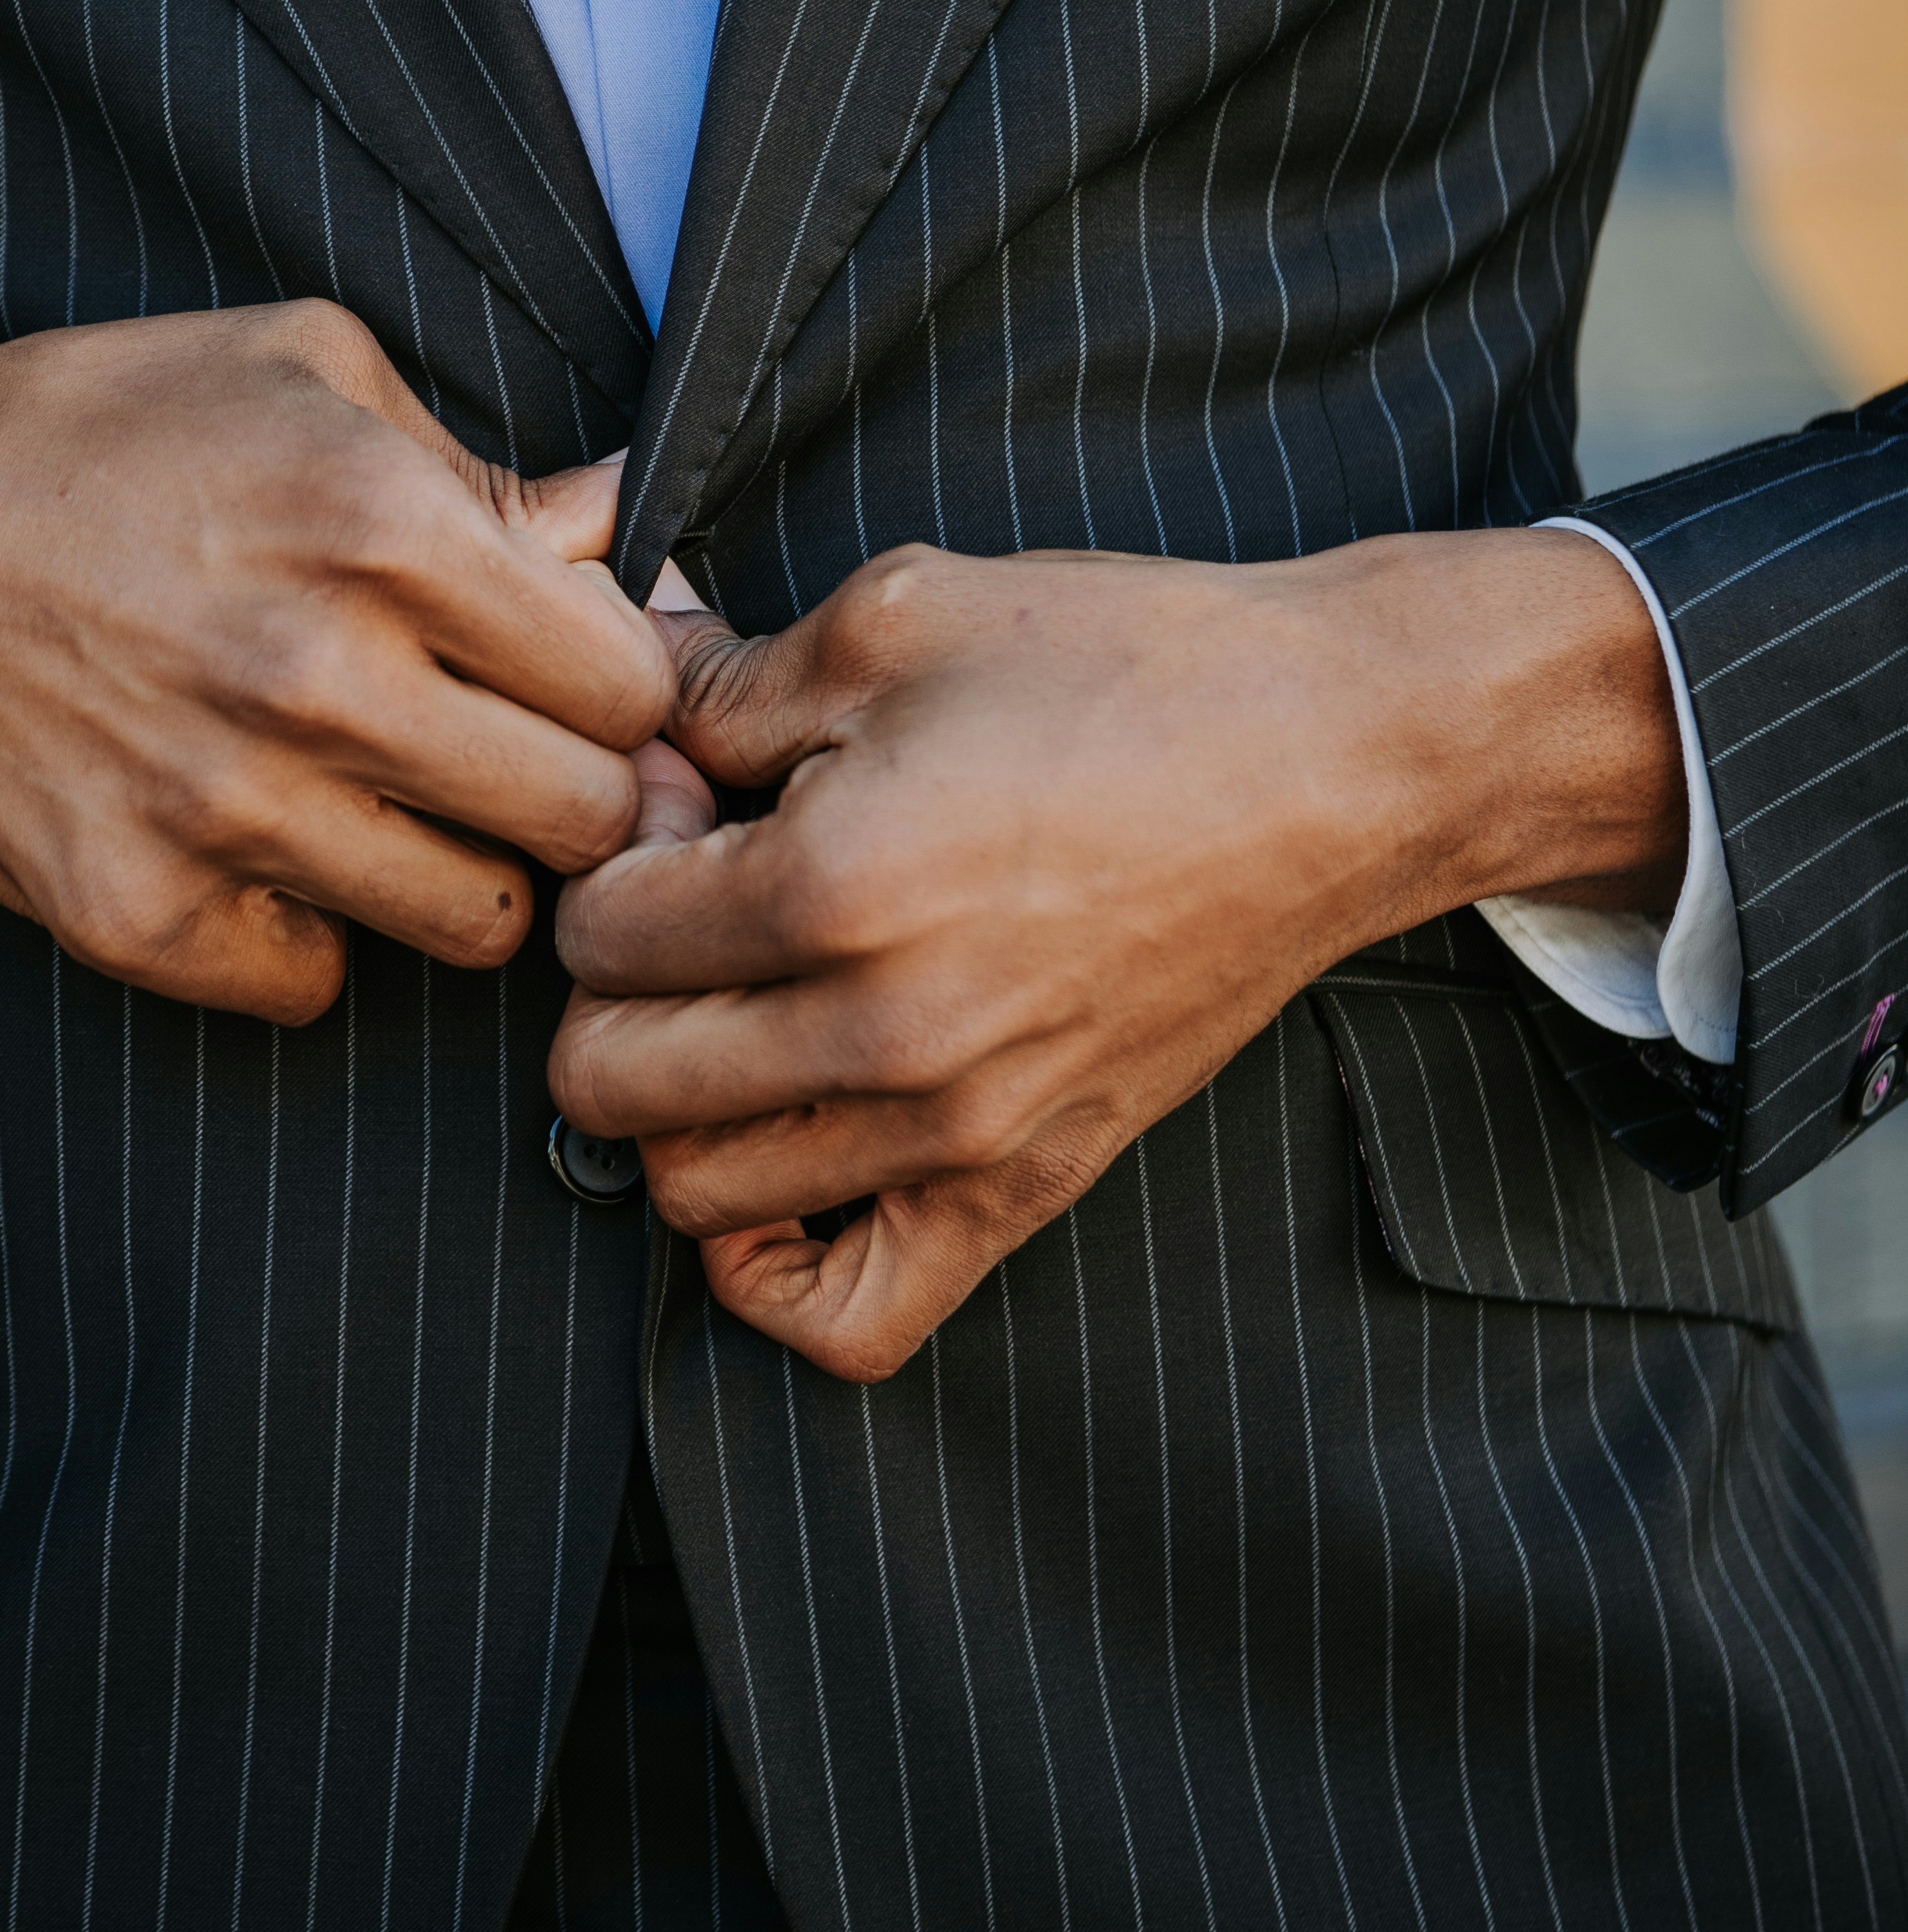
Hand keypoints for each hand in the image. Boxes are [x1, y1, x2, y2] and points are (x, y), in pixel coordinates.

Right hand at [0, 303, 673, 1019]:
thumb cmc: (96, 429)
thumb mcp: (308, 370)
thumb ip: (488, 469)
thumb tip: (628, 542)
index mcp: (386, 525)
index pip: (629, 686)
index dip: (627, 690)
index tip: (585, 687)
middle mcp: (318, 675)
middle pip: (585, 818)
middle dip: (575, 792)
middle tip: (515, 761)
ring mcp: (224, 808)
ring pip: (476, 921)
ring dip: (457, 870)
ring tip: (393, 801)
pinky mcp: (136, 913)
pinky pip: (317, 983)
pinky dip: (311, 933)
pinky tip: (270, 848)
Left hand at [552, 531, 1684, 1380]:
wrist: (1335, 758)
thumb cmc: (1129, 665)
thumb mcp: (898, 614)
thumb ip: (723, 674)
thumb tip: (620, 679)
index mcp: (833, 885)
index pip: (596, 930)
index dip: (614, 852)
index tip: (683, 804)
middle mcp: (882, 1033)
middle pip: (608, 1082)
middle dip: (612, 985)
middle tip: (690, 905)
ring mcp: (957, 1130)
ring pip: (695, 1196)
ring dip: (676, 1106)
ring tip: (736, 1007)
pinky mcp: (1028, 1184)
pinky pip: (851, 1317)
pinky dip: (774, 1269)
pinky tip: (781, 1163)